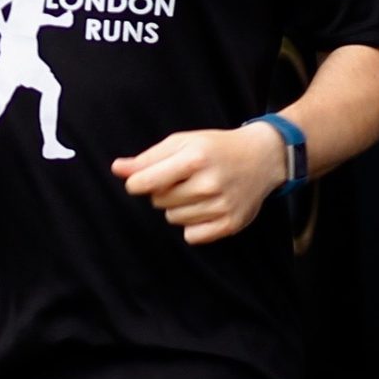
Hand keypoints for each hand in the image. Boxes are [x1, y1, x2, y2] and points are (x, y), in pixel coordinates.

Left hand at [114, 121, 291, 245]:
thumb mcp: (182, 142)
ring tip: (199, 191)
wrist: (261, 158)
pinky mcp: (230, 224)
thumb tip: (117, 169)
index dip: (137, 183)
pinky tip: (206, 208)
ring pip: (173, 218)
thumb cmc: (215, 148)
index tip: (142, 181)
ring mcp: (221, 205)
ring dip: (179, 207)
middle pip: (158, 202)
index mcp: (194, 157)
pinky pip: (191, 236)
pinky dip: (193, 226)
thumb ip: (148, 157)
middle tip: (184, 179)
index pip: (145, 182)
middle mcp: (209, 183)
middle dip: (163, 191)